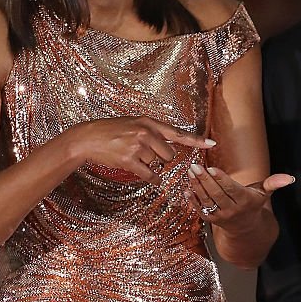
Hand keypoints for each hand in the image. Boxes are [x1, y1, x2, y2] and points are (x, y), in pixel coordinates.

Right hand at [70, 117, 212, 182]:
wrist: (89, 138)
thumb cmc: (112, 131)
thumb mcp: (134, 124)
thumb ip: (152, 132)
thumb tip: (169, 147)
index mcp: (149, 122)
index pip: (178, 133)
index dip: (196, 140)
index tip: (211, 144)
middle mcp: (146, 132)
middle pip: (169, 155)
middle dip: (161, 159)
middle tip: (146, 154)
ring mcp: (138, 146)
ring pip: (158, 164)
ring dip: (150, 165)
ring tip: (134, 156)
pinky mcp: (129, 160)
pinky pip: (150, 175)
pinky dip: (152, 178)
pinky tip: (148, 176)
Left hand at [186, 163, 293, 227]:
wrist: (245, 229)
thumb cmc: (253, 204)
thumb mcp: (263, 193)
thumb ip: (274, 183)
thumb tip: (291, 178)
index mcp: (245, 202)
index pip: (232, 190)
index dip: (222, 179)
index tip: (212, 168)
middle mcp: (232, 210)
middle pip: (216, 195)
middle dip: (204, 180)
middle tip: (195, 166)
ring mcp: (220, 216)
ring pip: (206, 201)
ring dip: (196, 187)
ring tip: (190, 172)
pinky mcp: (210, 220)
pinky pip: (199, 209)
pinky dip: (192, 200)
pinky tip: (186, 188)